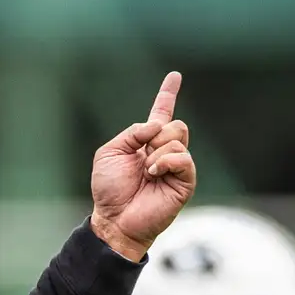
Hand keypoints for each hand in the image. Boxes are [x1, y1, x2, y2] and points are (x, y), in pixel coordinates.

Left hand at [90, 71, 195, 261]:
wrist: (115, 219)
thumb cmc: (109, 189)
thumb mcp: (110, 152)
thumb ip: (132, 133)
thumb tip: (157, 126)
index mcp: (146, 142)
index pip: (161, 112)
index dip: (168, 94)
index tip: (175, 76)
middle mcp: (164, 152)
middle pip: (176, 124)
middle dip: (157, 133)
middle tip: (144, 154)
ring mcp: (176, 167)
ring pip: (178, 138)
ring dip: (157, 151)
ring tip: (147, 172)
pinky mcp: (184, 182)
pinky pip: (183, 158)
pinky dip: (165, 161)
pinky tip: (153, 174)